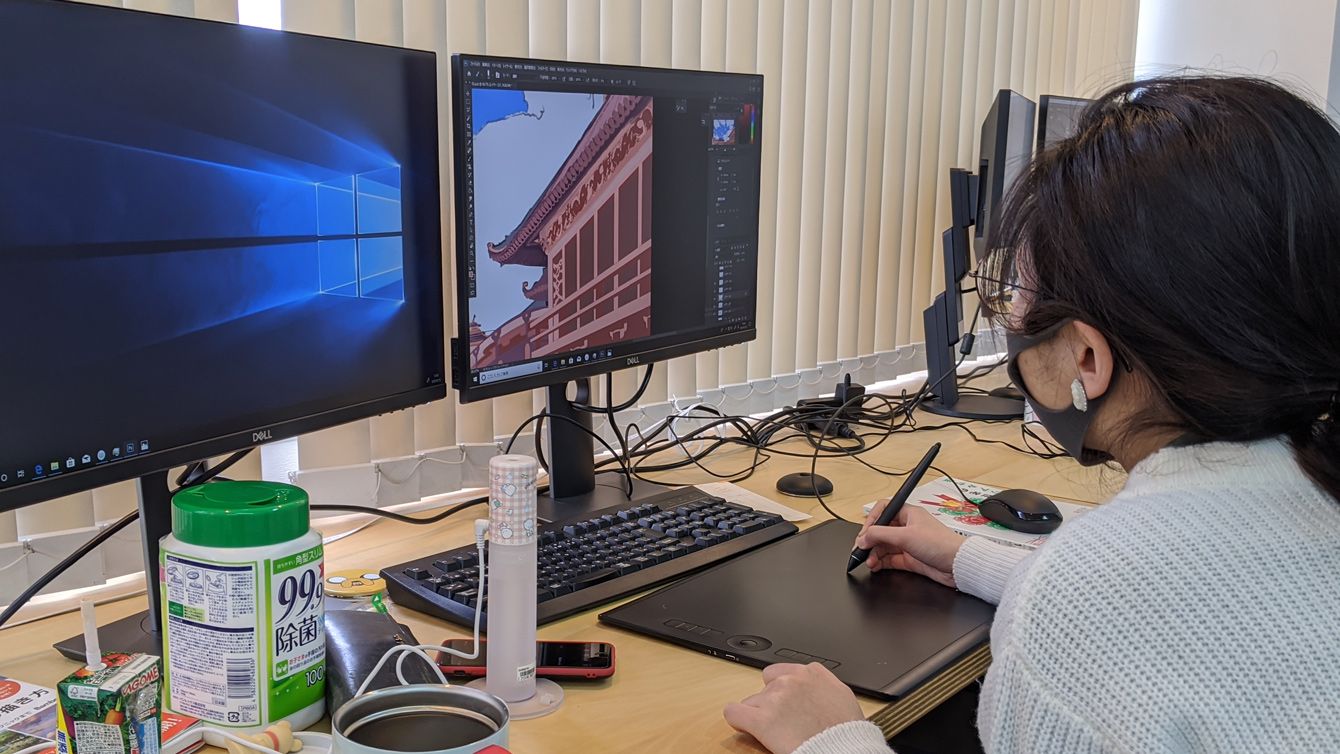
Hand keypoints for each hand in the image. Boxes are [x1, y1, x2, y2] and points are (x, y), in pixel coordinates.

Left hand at [723, 663, 864, 753]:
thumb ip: (823, 685)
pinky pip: (734, 712)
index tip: (786, 702)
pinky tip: (743, 725)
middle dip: (772, 701)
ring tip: (775, 730)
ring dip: (759, 713)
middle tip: (783, 719)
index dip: (783, 690)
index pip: (783, 672)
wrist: (843, 749)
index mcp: (812, 672)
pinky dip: (737, 718)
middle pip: (767, 686)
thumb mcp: (842, 696)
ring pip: (752, 701)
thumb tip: (818, 687)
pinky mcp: (761, 720)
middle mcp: (791, 680)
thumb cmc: (847, 731)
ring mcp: (774, 698)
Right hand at [856, 502, 963, 587]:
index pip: (883, 510)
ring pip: (883, 546)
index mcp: (908, 514)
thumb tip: (863, 538)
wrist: (958, 565)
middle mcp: (907, 527)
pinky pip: (889, 559)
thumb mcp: (905, 535)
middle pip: (880, 531)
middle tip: (861, 550)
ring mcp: (908, 544)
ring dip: (873, 553)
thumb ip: (880, 535)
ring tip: (869, 561)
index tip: (864, 533)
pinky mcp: (910, 559)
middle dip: (869, 541)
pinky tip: (875, 566)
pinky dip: (880, 562)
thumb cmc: (941, 544)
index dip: (871, 520)